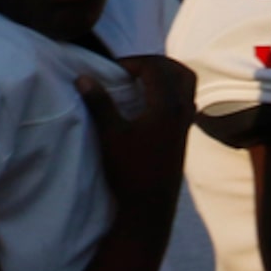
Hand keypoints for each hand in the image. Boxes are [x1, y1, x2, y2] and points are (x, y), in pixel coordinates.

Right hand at [76, 54, 194, 219]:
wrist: (150, 207)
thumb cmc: (129, 170)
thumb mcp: (110, 135)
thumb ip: (99, 103)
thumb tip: (83, 77)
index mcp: (167, 106)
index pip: (156, 68)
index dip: (133, 62)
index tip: (113, 70)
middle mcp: (182, 111)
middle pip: (178, 71)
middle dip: (154, 63)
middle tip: (131, 69)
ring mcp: (186, 124)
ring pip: (187, 86)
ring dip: (166, 76)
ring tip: (142, 82)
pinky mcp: (183, 136)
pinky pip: (185, 101)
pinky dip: (171, 92)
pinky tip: (150, 104)